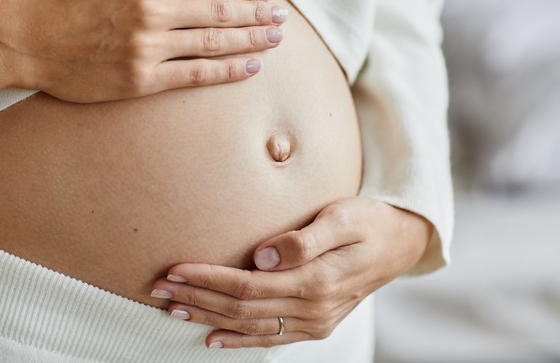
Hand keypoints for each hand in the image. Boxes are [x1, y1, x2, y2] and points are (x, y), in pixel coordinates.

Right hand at [0, 0, 285, 101]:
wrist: (28, 41)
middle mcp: (155, 13)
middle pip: (220, 12)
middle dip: (256, 14)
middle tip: (280, 18)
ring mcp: (150, 49)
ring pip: (214, 42)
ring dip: (250, 40)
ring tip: (274, 39)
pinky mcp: (143, 80)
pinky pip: (195, 75)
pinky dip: (226, 71)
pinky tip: (249, 67)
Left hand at [149, 196, 432, 348]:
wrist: (401, 243)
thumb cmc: (368, 221)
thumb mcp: (342, 217)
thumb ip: (303, 239)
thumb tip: (261, 255)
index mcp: (316, 281)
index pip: (246, 285)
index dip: (207, 279)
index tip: (174, 269)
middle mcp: (313, 309)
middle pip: (241, 308)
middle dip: (197, 298)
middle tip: (158, 288)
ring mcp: (315, 322)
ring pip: (249, 326)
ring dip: (208, 318)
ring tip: (172, 309)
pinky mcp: (315, 325)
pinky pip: (270, 338)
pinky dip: (238, 340)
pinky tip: (212, 339)